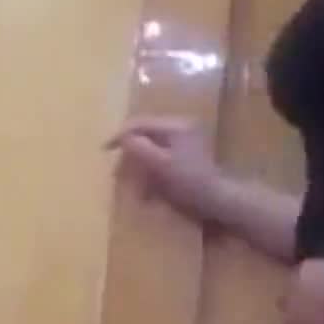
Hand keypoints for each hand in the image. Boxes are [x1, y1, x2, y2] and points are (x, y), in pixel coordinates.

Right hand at [106, 117, 221, 223]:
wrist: (218, 200)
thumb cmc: (190, 183)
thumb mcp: (161, 165)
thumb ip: (140, 148)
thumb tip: (123, 138)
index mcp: (176, 126)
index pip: (140, 123)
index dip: (120, 135)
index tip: (104, 149)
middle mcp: (180, 127)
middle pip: (144, 134)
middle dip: (130, 154)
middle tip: (117, 172)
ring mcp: (184, 141)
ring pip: (150, 148)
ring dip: (139, 166)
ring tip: (132, 184)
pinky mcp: (185, 155)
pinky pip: (160, 158)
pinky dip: (150, 172)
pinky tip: (147, 191)